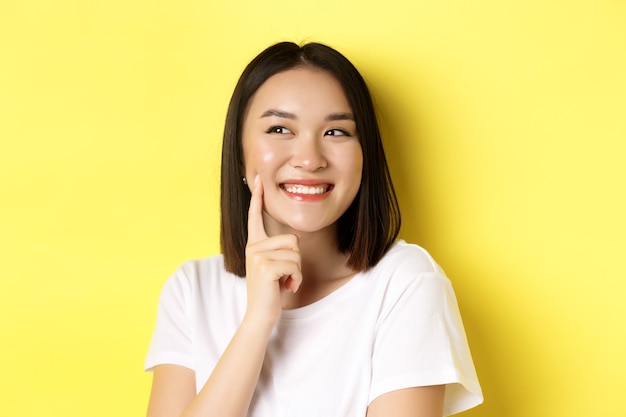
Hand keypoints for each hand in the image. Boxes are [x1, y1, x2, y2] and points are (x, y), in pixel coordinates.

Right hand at [244, 176, 301, 324]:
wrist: (260, 315)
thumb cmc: (270, 291)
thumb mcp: (273, 266)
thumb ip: (277, 250)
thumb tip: (292, 240)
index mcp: (254, 244)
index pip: (255, 216)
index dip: (258, 198)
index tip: (258, 180)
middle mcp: (253, 247)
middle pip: (292, 240)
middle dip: (296, 261)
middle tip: (283, 277)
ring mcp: (257, 256)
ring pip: (296, 254)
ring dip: (297, 272)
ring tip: (283, 282)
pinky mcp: (266, 267)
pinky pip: (295, 265)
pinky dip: (296, 279)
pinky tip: (286, 288)